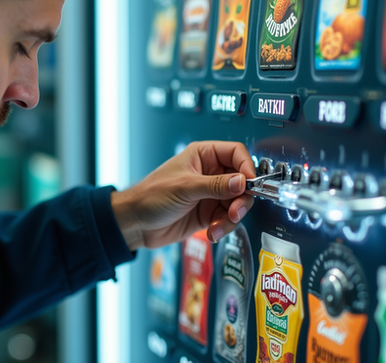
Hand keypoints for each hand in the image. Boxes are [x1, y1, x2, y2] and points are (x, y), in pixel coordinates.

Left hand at [111, 141, 255, 249]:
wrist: (136, 223)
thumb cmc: (150, 196)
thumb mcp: (185, 187)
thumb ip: (216, 185)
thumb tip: (242, 182)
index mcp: (202, 156)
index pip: (236, 153)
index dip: (246, 167)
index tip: (250, 183)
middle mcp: (209, 173)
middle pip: (242, 181)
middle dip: (241, 198)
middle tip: (234, 211)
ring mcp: (210, 194)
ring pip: (237, 203)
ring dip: (231, 217)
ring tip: (217, 225)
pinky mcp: (208, 213)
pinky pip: (227, 218)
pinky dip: (223, 227)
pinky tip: (211, 232)